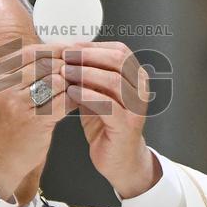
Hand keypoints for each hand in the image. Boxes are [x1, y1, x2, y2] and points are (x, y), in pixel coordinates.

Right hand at [0, 44, 75, 199]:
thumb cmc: (8, 124)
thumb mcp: (7, 92)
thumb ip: (27, 72)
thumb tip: (58, 50)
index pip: (31, 52)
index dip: (54, 49)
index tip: (70, 50)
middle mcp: (5, 88)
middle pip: (46, 64)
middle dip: (67, 65)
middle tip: (80, 68)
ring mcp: (19, 105)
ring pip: (57, 81)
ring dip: (72, 82)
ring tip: (79, 85)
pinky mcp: (35, 122)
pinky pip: (63, 102)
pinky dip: (74, 99)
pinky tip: (76, 101)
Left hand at [60, 41, 161, 197]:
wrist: (120, 160)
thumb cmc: (107, 125)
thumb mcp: (98, 94)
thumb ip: (90, 76)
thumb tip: (69, 54)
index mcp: (136, 77)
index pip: (119, 50)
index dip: (93, 46)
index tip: (70, 47)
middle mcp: (140, 89)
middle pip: (118, 60)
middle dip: (88, 56)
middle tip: (66, 57)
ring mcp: (136, 108)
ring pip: (113, 80)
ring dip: (85, 73)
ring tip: (65, 72)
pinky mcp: (126, 125)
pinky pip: (107, 105)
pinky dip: (87, 96)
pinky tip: (72, 93)